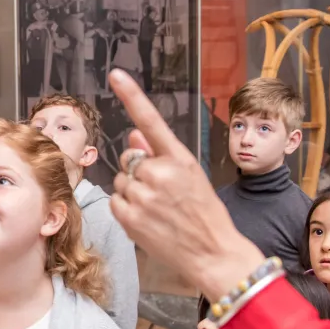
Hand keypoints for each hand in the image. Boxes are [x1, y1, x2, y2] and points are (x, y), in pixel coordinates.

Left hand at [106, 70, 265, 297]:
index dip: (132, 96)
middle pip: (130, 159)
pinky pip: (116, 201)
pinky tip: (147, 219)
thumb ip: (160, 154)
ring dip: (133, 191)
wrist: (213, 254)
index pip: (151, 121)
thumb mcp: (190, 177)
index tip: (116, 74)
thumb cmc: (205, 214)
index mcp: (180, 158)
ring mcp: (143, 195)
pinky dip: (126, 208)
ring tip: (158, 209)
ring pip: (122, 181)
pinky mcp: (129, 217)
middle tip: (162, 193)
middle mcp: (160, 173)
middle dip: (139, 171)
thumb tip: (134, 135)